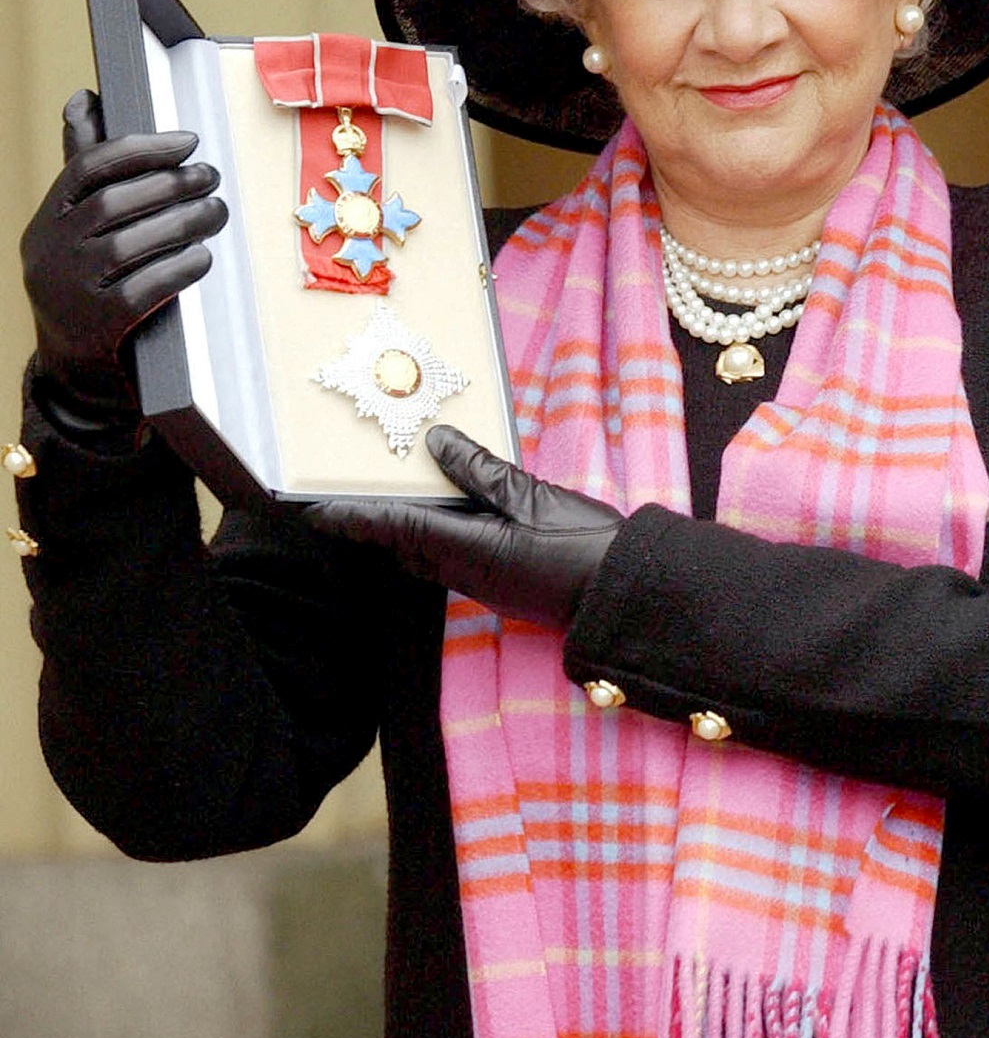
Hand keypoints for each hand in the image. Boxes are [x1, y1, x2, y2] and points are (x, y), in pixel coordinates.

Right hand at [20, 89, 227, 415]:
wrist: (74, 368)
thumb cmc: (86, 283)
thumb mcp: (75, 227)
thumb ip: (87, 168)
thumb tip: (85, 97)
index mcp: (45, 220)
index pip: (89, 168)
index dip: (143, 149)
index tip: (188, 141)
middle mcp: (49, 252)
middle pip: (115, 203)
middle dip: (172, 184)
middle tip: (212, 177)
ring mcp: (69, 290)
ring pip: (130, 243)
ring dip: (185, 222)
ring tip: (218, 211)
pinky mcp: (98, 325)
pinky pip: (143, 288)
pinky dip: (179, 267)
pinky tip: (203, 256)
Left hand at [309, 425, 622, 624]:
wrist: (623, 594)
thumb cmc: (583, 546)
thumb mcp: (530, 496)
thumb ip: (480, 470)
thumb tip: (437, 444)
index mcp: (466, 547)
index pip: (394, 527)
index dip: (352, 517)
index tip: (315, 509)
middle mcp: (464, 571)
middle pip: (402, 545)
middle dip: (373, 523)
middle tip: (349, 494)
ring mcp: (482, 582)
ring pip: (425, 555)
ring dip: (404, 529)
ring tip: (394, 495)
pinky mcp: (500, 583)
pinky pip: (451, 558)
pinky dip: (436, 534)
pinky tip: (450, 510)